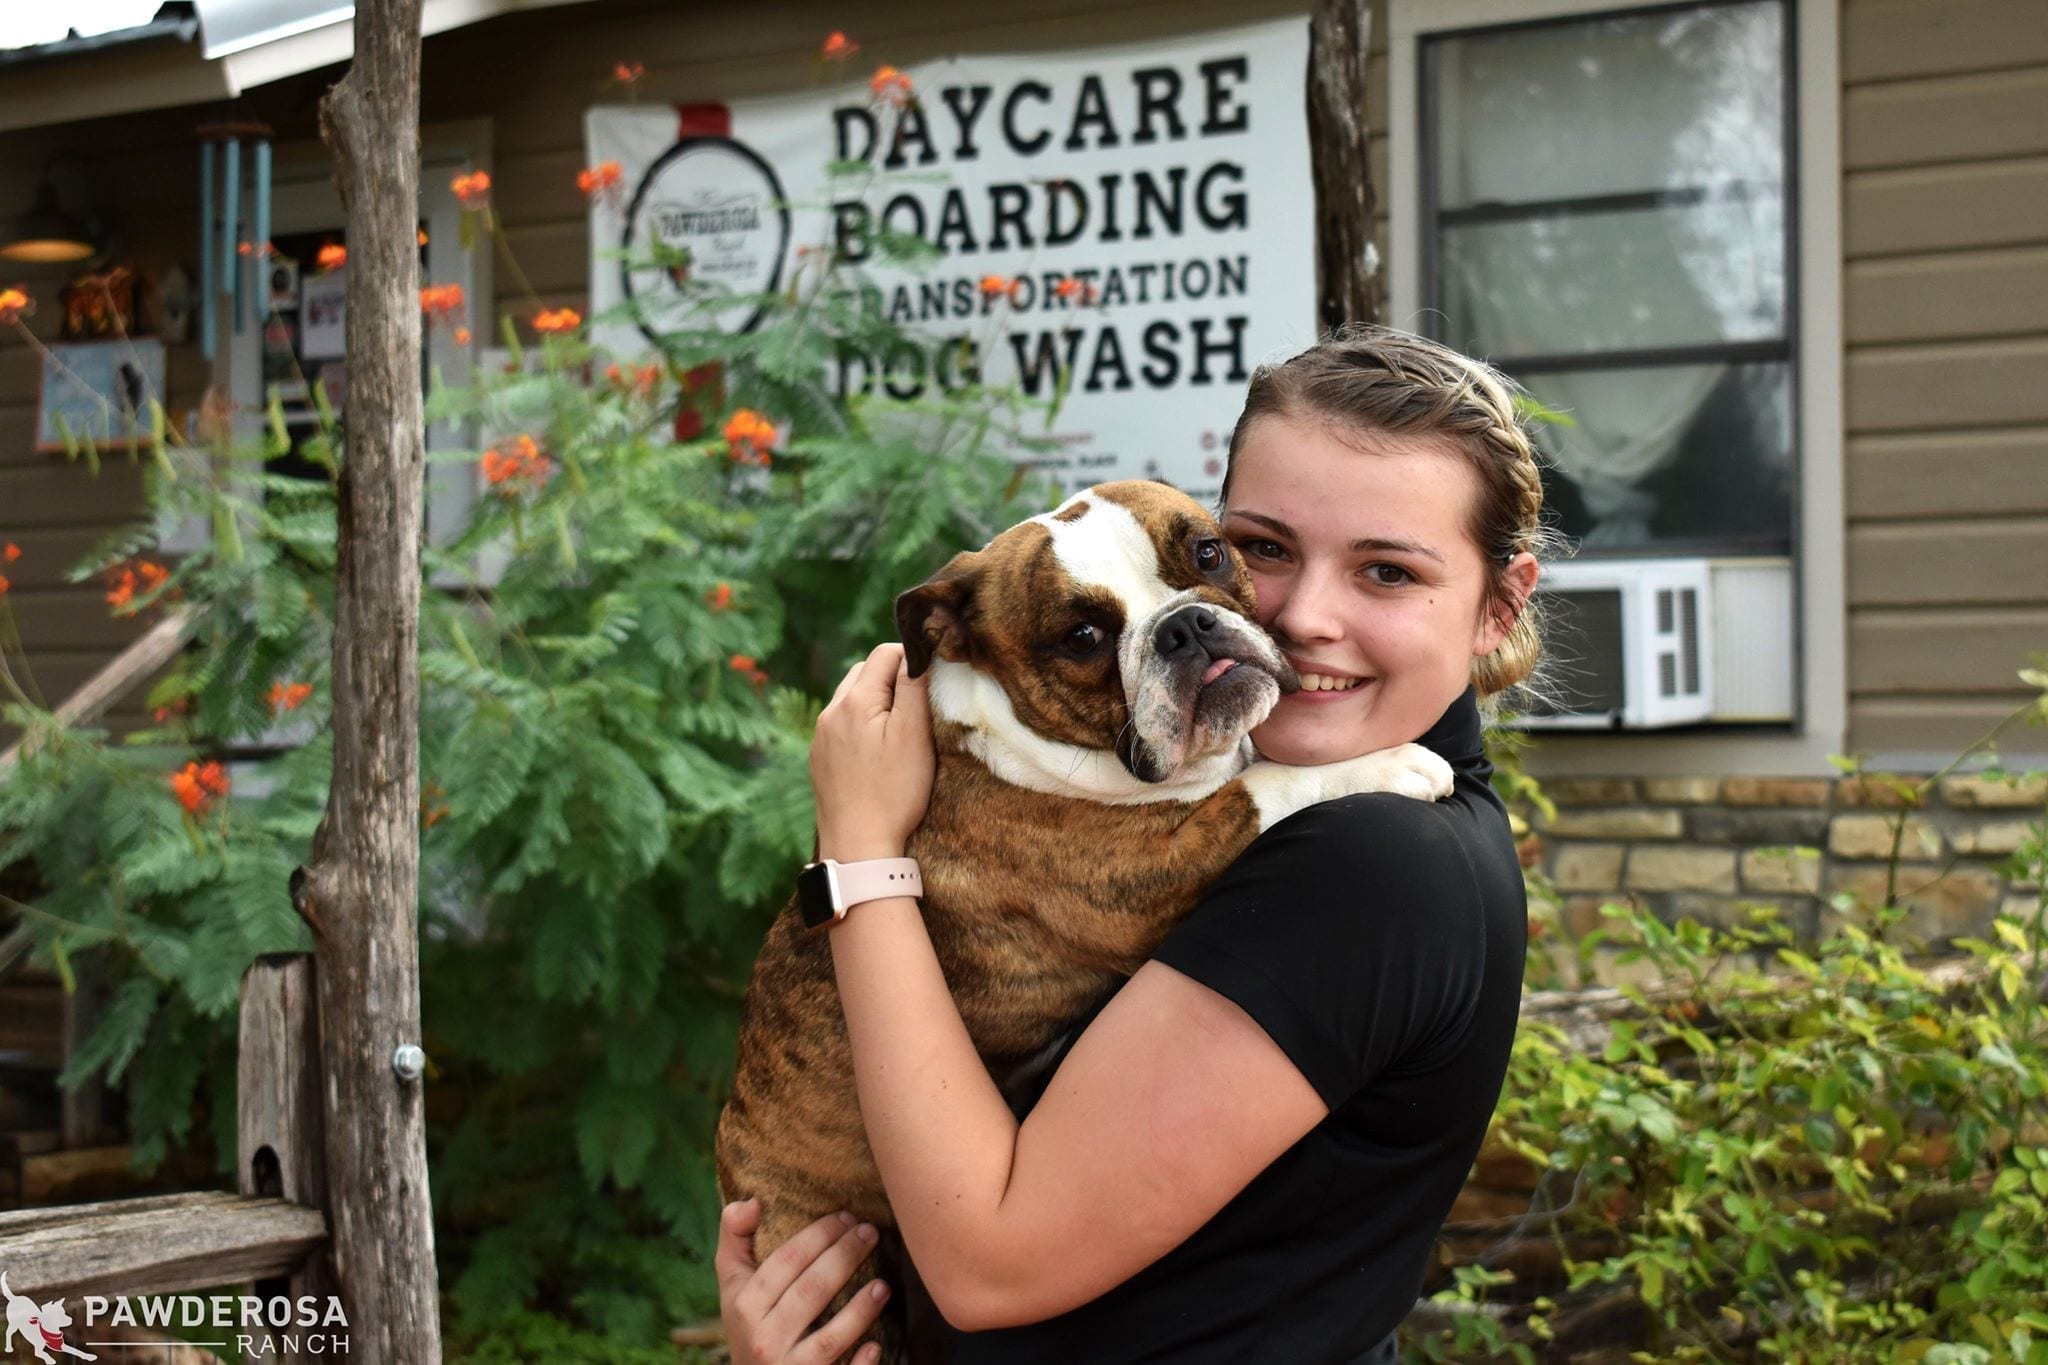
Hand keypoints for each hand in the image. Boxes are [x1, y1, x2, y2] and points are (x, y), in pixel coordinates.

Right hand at [716, 1198, 890, 1364]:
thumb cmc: (750, 1326)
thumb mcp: (733, 1286)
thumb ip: (736, 1239)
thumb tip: (752, 1201)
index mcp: (745, 1306)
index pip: (785, 1262)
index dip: (818, 1235)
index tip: (846, 1215)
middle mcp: (763, 1339)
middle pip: (811, 1292)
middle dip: (845, 1257)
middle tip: (871, 1232)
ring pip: (828, 1339)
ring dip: (860, 1311)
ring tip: (883, 1285)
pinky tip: (876, 1346)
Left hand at [812, 643, 934, 860]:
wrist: (858, 846)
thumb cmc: (894, 792)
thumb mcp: (914, 735)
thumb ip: (913, 688)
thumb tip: (917, 652)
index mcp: (854, 701)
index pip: (885, 653)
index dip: (913, 659)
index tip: (932, 683)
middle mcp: (830, 713)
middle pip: (864, 672)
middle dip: (892, 678)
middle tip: (919, 706)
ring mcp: (821, 737)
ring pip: (850, 698)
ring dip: (875, 701)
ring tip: (900, 728)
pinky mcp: (819, 759)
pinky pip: (840, 725)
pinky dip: (861, 725)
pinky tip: (877, 751)